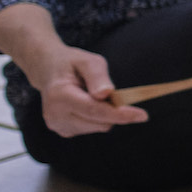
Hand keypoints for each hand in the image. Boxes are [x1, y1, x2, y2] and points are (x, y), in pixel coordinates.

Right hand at [26, 44, 148, 138]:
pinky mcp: (64, 131)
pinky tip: (87, 104)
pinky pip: (93, 128)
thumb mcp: (88, 60)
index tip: (143, 115)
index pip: (95, 110)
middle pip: (100, 122)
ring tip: (93, 95)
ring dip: (106, 113)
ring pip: (99, 127)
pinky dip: (98, 118)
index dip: (120, 114)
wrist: (48, 70)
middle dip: (114, 110)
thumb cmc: (72, 63)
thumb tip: (106, 94)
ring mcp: (57, 125)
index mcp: (59, 95)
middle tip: (110, 92)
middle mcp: (55, 114)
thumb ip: (98, 76)